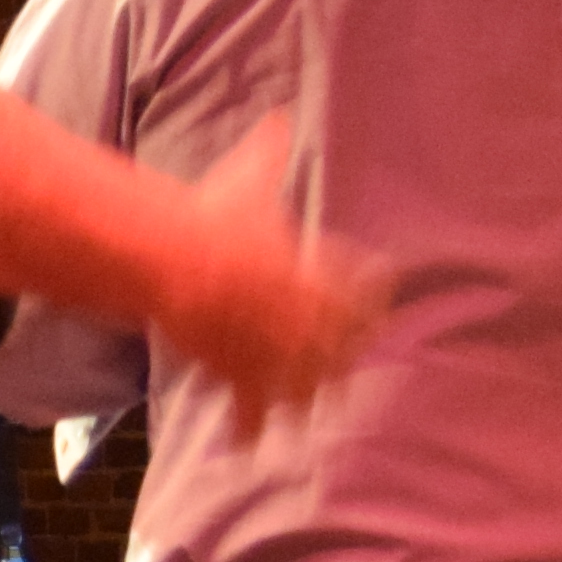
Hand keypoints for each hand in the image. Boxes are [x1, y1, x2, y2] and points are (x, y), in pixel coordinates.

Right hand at [138, 116, 383, 442]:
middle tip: (353, 370)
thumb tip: (279, 115)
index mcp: (316, 270)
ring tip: (313, 413)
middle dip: (346, 358)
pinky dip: (248, 430)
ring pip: (304, 386)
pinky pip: (250, 409)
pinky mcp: (242, 374)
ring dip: (309, 399)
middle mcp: (308, 317)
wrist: (180, 261)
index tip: (381, 301)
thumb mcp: (248, 179)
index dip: (373, 295)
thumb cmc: (214, 216)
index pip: (361, 286)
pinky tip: (248, 446)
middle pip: (341, 348)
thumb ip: (269, 150)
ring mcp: (279, 350)